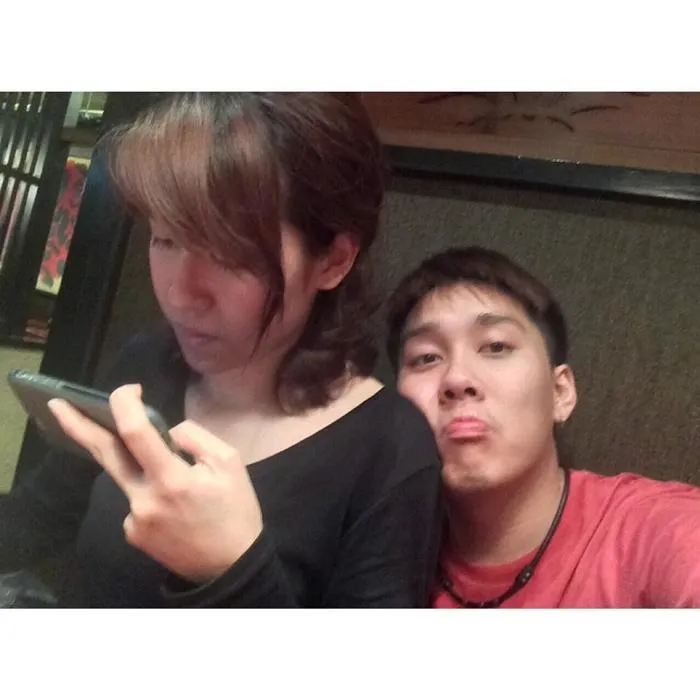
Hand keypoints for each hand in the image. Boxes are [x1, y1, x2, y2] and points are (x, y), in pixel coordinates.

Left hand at [47, 384, 262, 582]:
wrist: (231, 565)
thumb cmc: (235, 511)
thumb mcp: (230, 463)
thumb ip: (196, 438)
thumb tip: (167, 432)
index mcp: (172, 479)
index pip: (136, 433)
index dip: (126, 405)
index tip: (129, 390)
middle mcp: (144, 499)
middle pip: (104, 454)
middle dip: (77, 426)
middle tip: (56, 404)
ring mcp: (133, 520)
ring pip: (126, 477)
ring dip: (139, 466)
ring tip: (174, 478)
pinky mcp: (131, 534)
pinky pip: (134, 500)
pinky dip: (149, 493)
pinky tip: (173, 509)